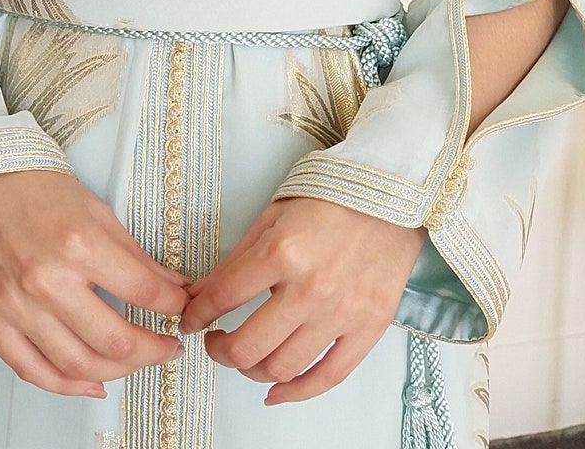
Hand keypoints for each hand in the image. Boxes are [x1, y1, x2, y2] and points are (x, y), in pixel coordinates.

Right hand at [0, 170, 188, 397]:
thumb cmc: (38, 189)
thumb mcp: (99, 212)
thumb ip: (136, 256)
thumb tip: (172, 287)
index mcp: (80, 245)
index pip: (143, 292)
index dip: (173, 306)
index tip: (182, 308)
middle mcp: (47, 281)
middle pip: (114, 341)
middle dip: (154, 350)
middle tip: (169, 347)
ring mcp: (15, 305)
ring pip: (77, 365)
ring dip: (118, 372)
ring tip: (137, 362)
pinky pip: (33, 371)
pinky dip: (68, 386)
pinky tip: (93, 383)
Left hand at [179, 197, 426, 404]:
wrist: (391, 192)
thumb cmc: (333, 196)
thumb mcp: (274, 216)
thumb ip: (237, 259)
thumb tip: (202, 295)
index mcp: (282, 251)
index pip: (222, 299)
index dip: (197, 314)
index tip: (192, 319)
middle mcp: (311, 288)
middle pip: (247, 347)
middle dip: (220, 350)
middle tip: (216, 341)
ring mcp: (342, 312)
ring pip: (281, 369)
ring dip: (252, 371)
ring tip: (247, 357)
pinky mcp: (369, 327)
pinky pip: (328, 377)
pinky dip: (296, 392)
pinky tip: (276, 391)